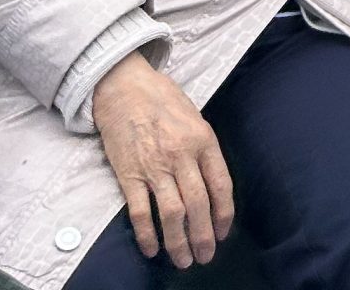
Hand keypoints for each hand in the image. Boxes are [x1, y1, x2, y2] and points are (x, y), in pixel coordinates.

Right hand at [92, 53, 233, 268]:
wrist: (125, 88)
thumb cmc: (164, 100)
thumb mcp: (195, 118)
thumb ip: (203, 150)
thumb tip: (211, 186)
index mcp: (203, 139)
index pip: (221, 184)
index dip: (223, 214)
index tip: (222, 233)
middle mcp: (182, 155)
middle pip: (198, 205)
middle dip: (203, 236)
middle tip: (204, 257)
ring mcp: (154, 167)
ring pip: (172, 214)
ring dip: (178, 242)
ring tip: (182, 261)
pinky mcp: (129, 175)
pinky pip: (140, 212)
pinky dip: (147, 234)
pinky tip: (151, 249)